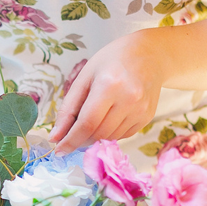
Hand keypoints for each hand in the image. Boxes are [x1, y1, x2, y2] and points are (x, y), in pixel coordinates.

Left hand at [50, 32, 163, 153]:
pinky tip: (108, 117)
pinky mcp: (148, 117)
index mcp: (109, 85)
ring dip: (95, 136)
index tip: (59, 150)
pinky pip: (122, 135)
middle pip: (98, 134)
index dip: (71, 140)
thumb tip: (56, 137)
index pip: (87, 123)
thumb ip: (68, 108)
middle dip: (81, 140)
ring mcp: (141, 110)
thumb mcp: (85, 77)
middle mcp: (129, 99)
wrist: (150, 54)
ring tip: (92, 120)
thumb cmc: (112, 61)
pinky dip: (109, 133)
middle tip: (72, 134)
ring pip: (110, 138)